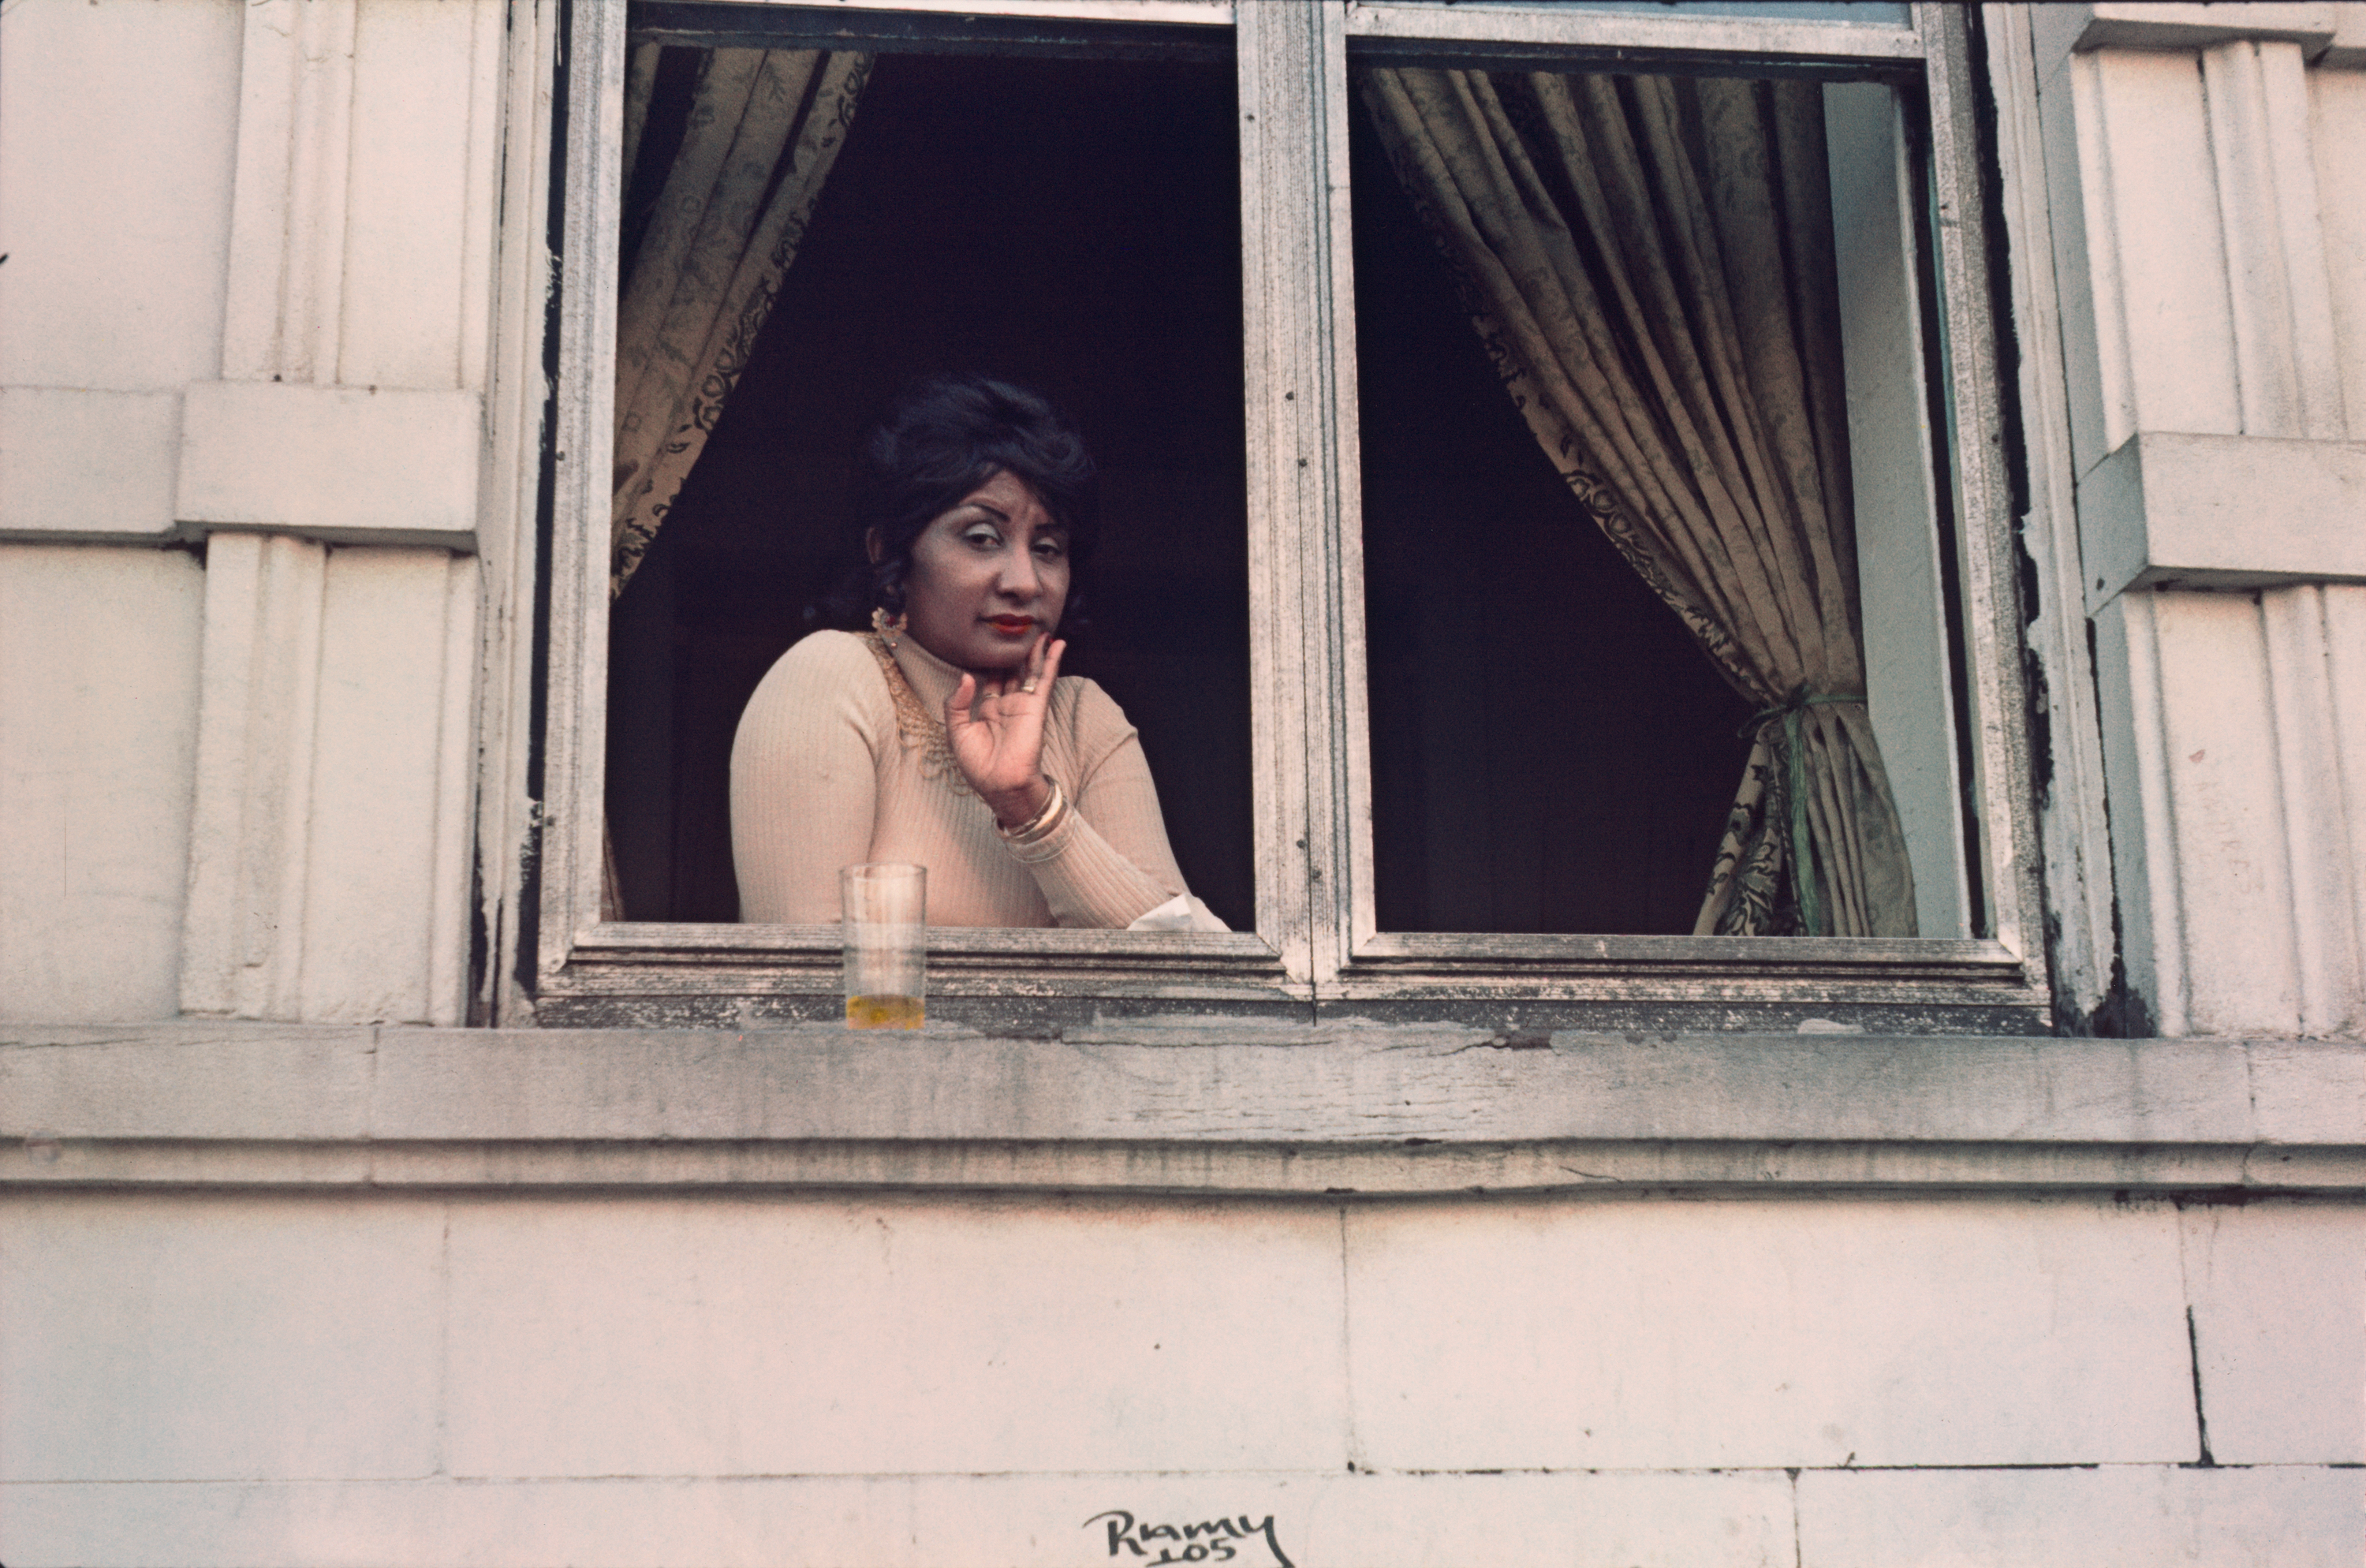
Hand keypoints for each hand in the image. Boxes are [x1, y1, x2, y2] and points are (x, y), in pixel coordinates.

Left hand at [944, 634, 1065, 827]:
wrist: (1000, 784)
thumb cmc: (978, 766)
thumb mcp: (956, 733)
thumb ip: (956, 703)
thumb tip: (966, 676)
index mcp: (988, 711)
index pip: (991, 680)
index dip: (990, 663)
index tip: (988, 643)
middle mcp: (1006, 705)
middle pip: (1012, 672)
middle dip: (1014, 653)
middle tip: (1016, 630)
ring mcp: (1022, 704)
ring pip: (1030, 671)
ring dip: (1035, 651)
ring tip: (1039, 631)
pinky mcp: (1036, 706)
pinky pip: (1044, 679)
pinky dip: (1051, 661)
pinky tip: (1056, 644)